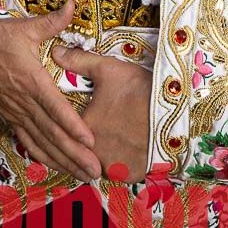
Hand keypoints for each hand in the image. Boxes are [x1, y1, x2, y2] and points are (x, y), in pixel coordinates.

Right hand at [0, 0, 101, 181]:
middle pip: (52, 132)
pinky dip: (43, 155)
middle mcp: (24, 101)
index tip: (90, 139)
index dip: (72, 124)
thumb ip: (51, 22)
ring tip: (83, 174)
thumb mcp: (24, 27)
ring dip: (63, 160)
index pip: (55, 106)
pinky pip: (28, 140)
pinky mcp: (10, 117)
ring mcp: (16, 112)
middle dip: (74, 153)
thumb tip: (71, 5)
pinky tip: (57, 166)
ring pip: (42, 141)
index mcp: (31, 80)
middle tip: (95, 169)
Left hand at [50, 43, 151, 183]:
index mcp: (81, 129)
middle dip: (84, 143)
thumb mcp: (107, 69)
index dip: (72, 124)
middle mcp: (92, 153)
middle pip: (82, 151)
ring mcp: (113, 168)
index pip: (67, 130)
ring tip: (112, 140)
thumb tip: (55, 52)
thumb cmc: (137, 89)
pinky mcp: (131, 175)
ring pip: (100, 164)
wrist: (172, 111)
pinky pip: (120, 173)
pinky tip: (127, 151)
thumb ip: (78, 62)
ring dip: (102, 155)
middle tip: (97, 130)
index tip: (82, 116)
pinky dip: (121, 165)